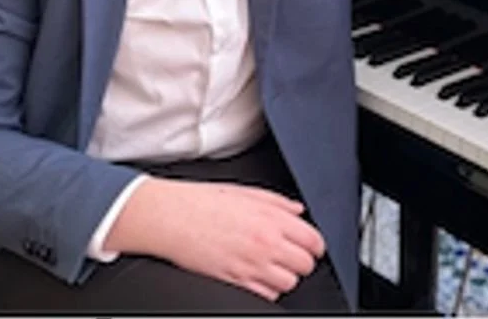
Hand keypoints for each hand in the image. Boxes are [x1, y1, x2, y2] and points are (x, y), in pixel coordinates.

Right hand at [104, 178, 325, 300]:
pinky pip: (267, 296)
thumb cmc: (204, 201)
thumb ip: (278, 202)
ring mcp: (251, 266)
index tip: (310, 245)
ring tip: (271, 264)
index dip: (314, 244)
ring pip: (289, 283)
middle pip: (305, 265)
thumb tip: (298, 211)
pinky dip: (266, 288)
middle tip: (289, 254)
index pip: (313, 240)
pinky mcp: (236, 283)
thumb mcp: (247, 191)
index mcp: (271, 218)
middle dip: (300, 260)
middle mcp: (266, 244)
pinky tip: (256, 275)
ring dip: (283, 275)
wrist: (173, 217)